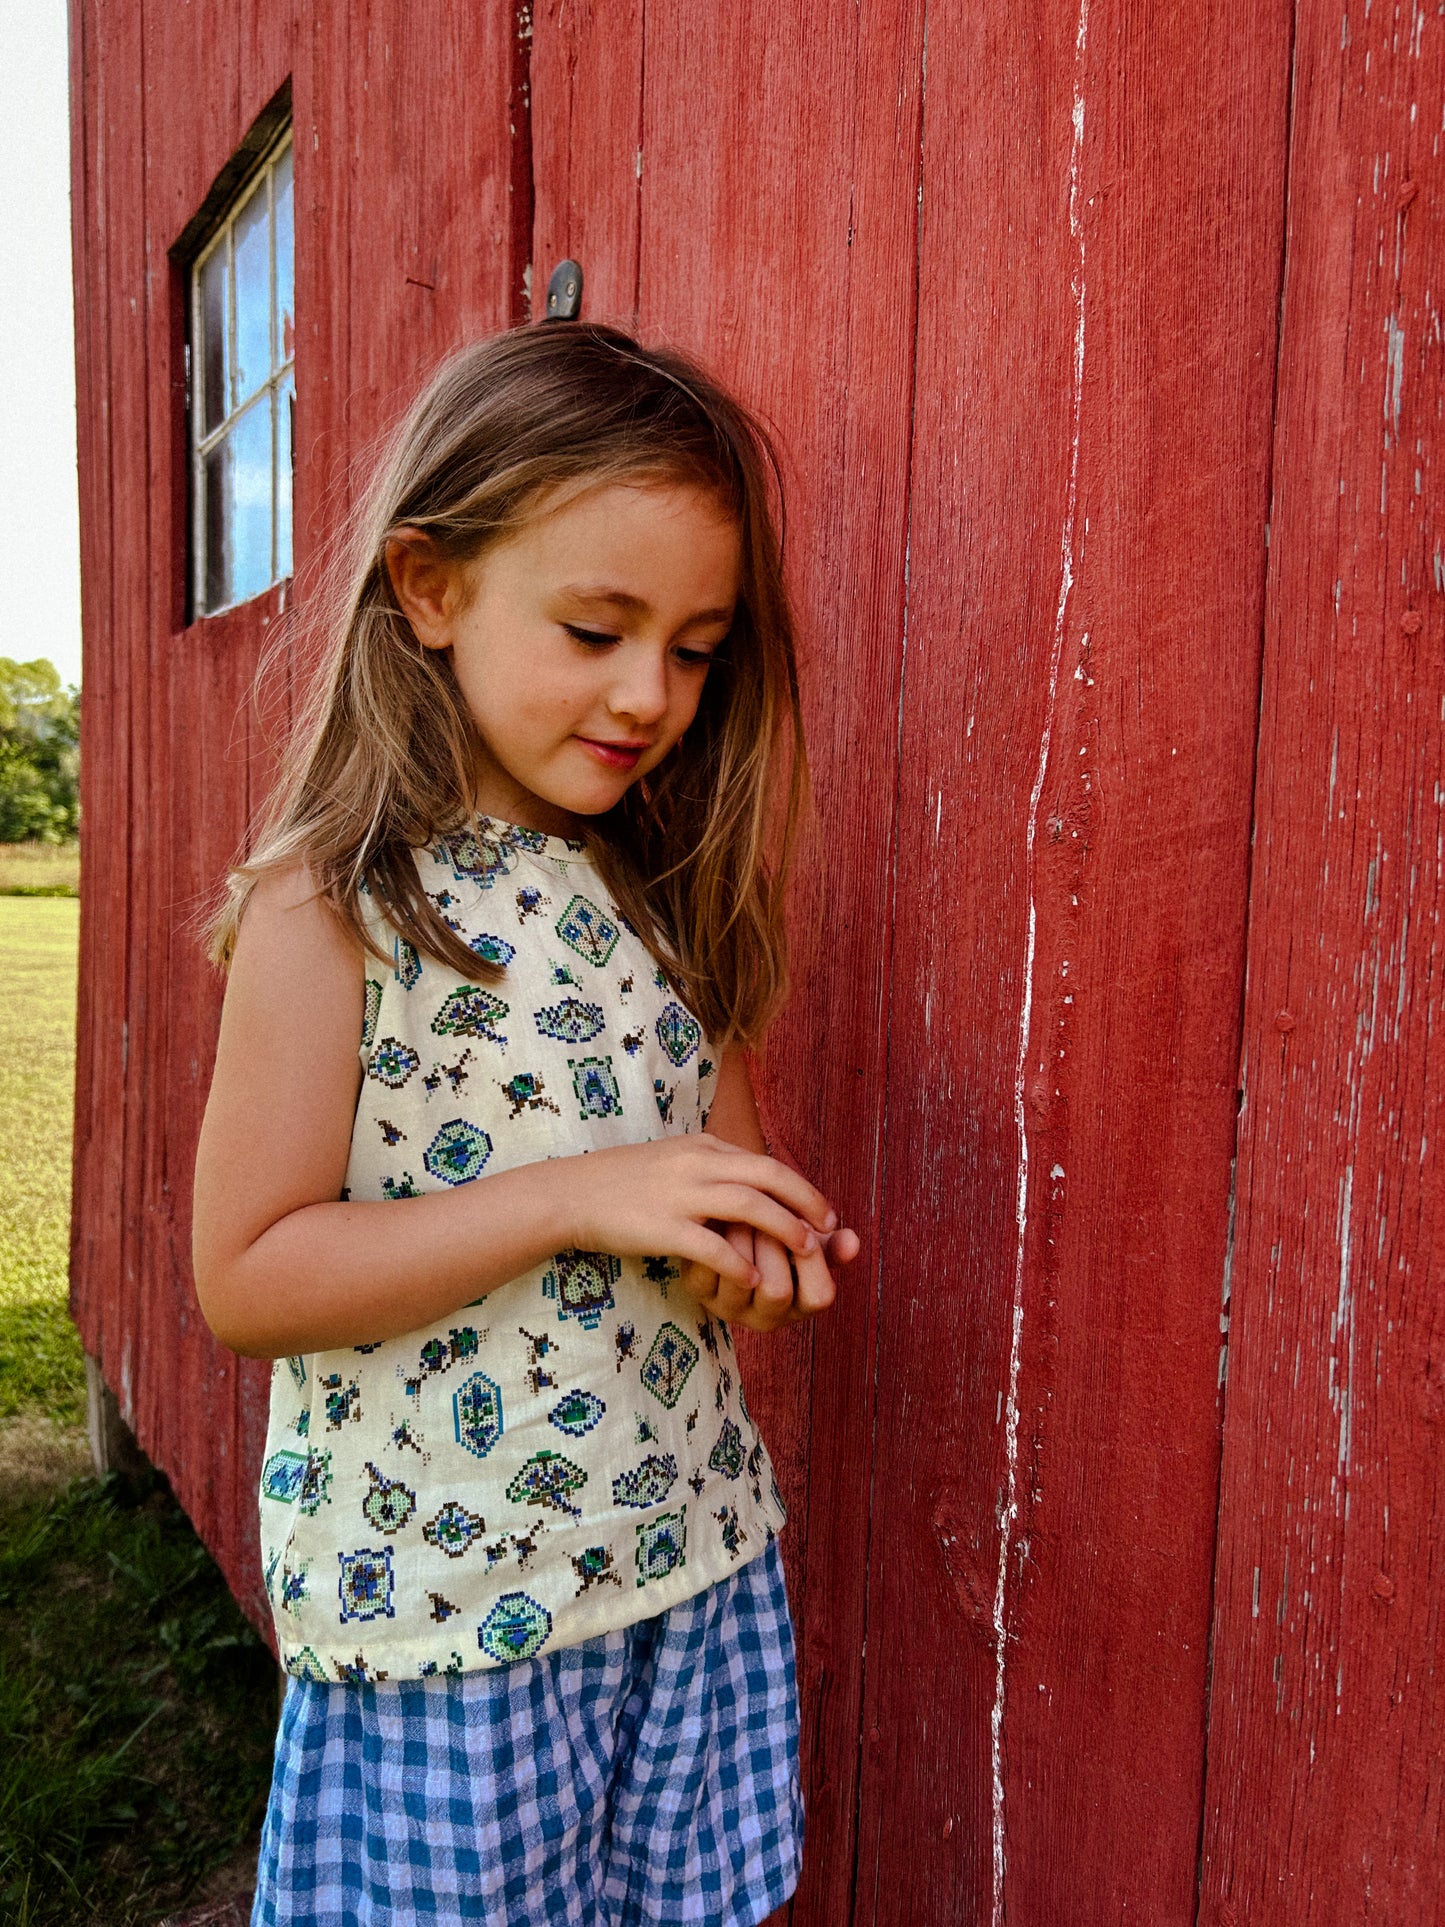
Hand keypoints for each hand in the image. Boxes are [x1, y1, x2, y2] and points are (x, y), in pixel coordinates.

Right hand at [565, 1135, 838, 1294]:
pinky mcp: (663, 1226)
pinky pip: (712, 1245)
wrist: (571, 1194)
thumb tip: (746, 1179)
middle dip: (806, 1202)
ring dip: (784, 1229)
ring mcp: (681, 1194)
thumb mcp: (673, 1159)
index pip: (765, 1163)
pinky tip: (755, 1282)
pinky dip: (739, 1263)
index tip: (822, 1210)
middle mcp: (698, 1164)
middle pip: (769, 1176)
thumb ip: (710, 1166)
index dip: (800, 1187)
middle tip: (829, 1228)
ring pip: (749, 1206)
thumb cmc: (622, 1182)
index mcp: (703, 1148)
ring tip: (806, 1251)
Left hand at [681, 1219, 860, 1331]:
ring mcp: (728, 1308)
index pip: (819, 1296)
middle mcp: (764, 1318)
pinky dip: (712, 1238)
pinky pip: (704, 1269)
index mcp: (799, 1307)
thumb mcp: (809, 1240)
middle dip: (775, 1243)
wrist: (733, 1228)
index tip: (806, 1223)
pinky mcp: (697, 1291)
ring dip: (743, 1235)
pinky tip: (719, 1215)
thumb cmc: (781, 1236)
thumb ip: (832, 1243)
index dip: (815, 1258)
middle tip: (768, 1209)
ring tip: (742, 1208)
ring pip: (738, 1278)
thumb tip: (853, 1240)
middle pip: (777, 1290)